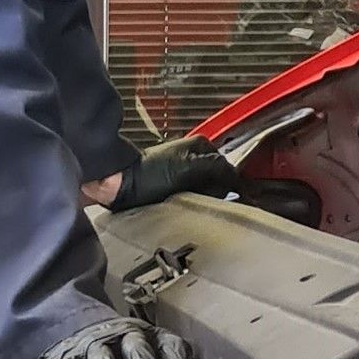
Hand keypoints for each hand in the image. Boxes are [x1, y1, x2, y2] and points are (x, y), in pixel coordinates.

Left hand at [112, 138, 239, 211]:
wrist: (119, 184)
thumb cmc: (148, 174)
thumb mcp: (187, 167)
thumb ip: (215, 168)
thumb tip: (236, 177)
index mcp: (201, 146)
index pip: (228, 168)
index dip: (232, 185)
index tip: (238, 202)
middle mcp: (194, 157)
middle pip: (218, 181)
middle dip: (217, 194)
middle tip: (211, 206)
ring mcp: (183, 172)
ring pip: (206, 191)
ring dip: (205, 202)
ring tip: (198, 210)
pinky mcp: (173, 186)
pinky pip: (192, 198)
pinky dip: (193, 205)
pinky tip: (187, 211)